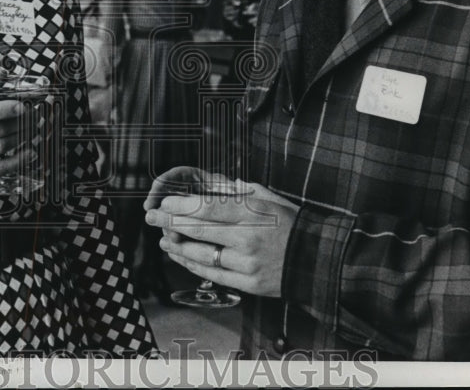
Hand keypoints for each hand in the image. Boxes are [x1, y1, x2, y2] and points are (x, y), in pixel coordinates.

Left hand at [144, 168, 299, 297]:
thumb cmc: (290, 222)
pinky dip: (193, 266)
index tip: (164, 203)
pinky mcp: (249, 284)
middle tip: (152, 217)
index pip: (206, 208)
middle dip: (170, 223)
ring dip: (178, 247)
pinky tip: (181, 258)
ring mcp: (247, 263)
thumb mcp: (267, 197)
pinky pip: (213, 274)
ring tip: (164, 239)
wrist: (317, 258)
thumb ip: (238, 192)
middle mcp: (247, 237)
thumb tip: (210, 184)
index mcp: (252, 211)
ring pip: (201, 255)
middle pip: (199, 229)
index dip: (180, 206)